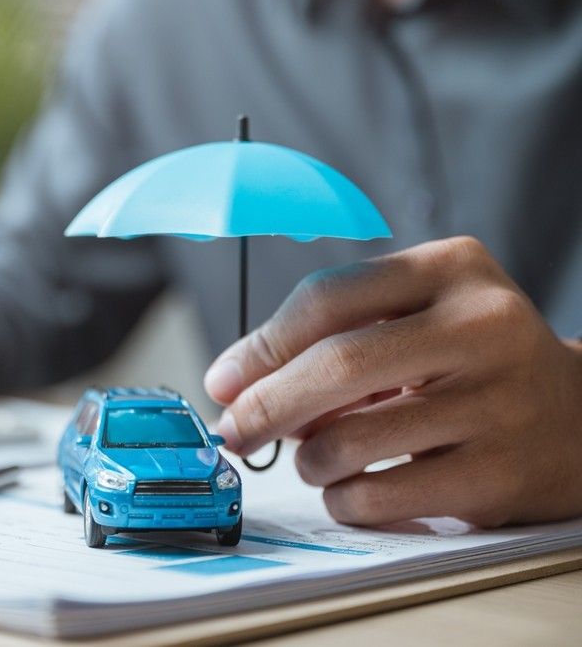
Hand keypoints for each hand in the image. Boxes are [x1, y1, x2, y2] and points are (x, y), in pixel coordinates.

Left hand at [204, 236, 581, 526]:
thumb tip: (232, 386)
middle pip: (335, 366)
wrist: (579, 419)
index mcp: (451, 269)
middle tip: (234, 432)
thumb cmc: (470, 364)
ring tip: (319, 459)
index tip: (222, 382)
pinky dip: (344, 499)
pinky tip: (354, 488)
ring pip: (348, 441)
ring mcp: (498, 402)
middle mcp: (483, 325)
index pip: (327, 298)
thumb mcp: (416, 319)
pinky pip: (377, 497)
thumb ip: (332, 339)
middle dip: (264, 406)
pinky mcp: (499, 476)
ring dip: (308, 461)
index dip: (260, 346)